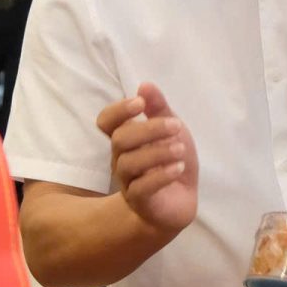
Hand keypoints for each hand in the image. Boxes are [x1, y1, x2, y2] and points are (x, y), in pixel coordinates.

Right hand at [96, 82, 197, 234]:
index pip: (106, 121)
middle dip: (149, 129)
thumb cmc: (171, 161)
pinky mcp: (140, 201)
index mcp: (126, 139)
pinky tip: (178, 168)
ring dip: (157, 152)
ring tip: (180, 149)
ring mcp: (128, 181)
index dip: (118, 110)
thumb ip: (159, 109)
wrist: (180, 202)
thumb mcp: (172, 131)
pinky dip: (161, 176)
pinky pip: (141, 188)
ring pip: (129, 163)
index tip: (140, 103)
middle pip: (120, 139)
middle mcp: (121, 158)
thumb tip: (144, 85)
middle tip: (176, 125)